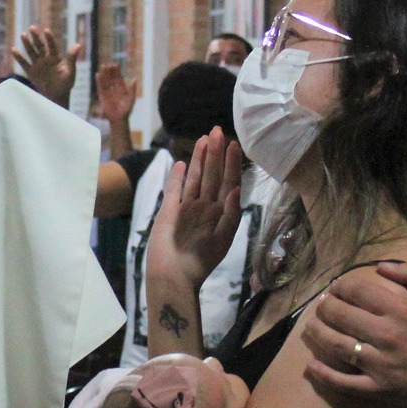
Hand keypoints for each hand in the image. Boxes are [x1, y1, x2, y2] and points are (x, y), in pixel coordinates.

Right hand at [10, 25, 81, 110]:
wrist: (56, 97)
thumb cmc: (65, 84)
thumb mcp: (70, 72)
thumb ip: (71, 58)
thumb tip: (78, 44)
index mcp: (56, 58)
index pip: (52, 46)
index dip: (49, 39)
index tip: (46, 31)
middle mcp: (45, 58)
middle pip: (40, 46)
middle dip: (36, 37)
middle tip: (32, 28)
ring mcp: (37, 64)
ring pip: (31, 52)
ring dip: (27, 44)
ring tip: (23, 35)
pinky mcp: (30, 71)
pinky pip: (23, 63)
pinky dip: (18, 57)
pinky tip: (13, 49)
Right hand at [93, 63, 137, 125]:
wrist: (118, 118)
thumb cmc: (126, 110)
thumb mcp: (131, 99)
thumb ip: (132, 90)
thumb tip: (134, 79)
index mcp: (122, 88)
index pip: (118, 77)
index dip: (117, 71)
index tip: (115, 65)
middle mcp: (114, 88)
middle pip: (111, 77)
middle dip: (110, 71)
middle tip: (108, 64)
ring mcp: (108, 91)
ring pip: (105, 81)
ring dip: (104, 74)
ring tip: (102, 66)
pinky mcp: (102, 95)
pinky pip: (100, 87)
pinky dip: (99, 81)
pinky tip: (97, 75)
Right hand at [147, 128, 242, 291]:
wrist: (173, 276)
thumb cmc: (199, 260)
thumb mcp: (223, 239)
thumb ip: (231, 214)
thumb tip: (237, 189)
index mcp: (221, 213)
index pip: (228, 182)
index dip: (231, 164)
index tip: (234, 144)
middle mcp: (205, 207)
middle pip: (211, 175)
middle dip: (215, 154)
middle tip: (217, 130)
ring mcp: (187, 208)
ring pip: (195, 178)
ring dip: (199, 159)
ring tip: (203, 139)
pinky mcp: (169, 211)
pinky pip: (174, 190)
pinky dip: (178, 177)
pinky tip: (181, 164)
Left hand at [300, 262, 406, 407]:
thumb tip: (380, 266)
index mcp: (400, 310)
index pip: (357, 291)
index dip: (340, 286)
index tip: (336, 288)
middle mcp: (387, 335)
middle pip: (341, 316)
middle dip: (325, 307)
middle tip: (321, 306)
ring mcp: (381, 364)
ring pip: (337, 346)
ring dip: (317, 334)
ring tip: (310, 328)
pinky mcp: (379, 389)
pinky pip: (345, 383)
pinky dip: (324, 375)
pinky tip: (311, 366)